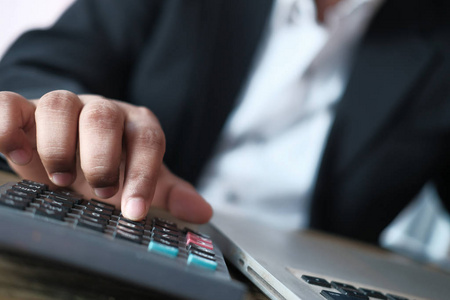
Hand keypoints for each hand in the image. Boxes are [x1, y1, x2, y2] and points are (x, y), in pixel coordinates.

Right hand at [0, 90, 211, 222]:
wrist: (67, 149)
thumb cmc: (106, 167)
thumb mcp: (138, 181)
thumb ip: (167, 193)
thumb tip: (202, 211)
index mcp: (134, 125)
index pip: (148, 140)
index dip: (143, 175)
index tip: (134, 212)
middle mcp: (101, 110)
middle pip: (105, 117)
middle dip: (101, 156)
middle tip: (99, 191)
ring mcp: (62, 107)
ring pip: (60, 105)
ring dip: (58, 144)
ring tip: (61, 178)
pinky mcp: (24, 109)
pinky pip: (10, 104)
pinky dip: (9, 126)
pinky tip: (16, 152)